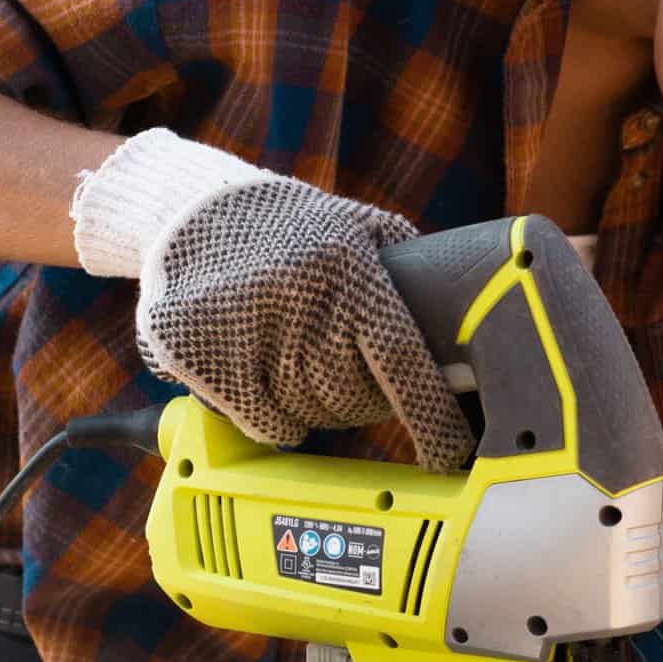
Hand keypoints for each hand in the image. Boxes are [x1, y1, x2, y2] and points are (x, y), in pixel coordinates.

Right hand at [70, 128, 473, 470]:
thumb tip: (467, 325)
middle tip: (355, 376)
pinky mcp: (200, 353)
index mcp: (347, 268)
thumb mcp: (360, 227)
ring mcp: (244, 327)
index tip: (449, 451)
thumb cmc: (295, 229)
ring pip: (309, 416)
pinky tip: (271, 383)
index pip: (400, 357)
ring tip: (306, 363)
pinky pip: (262, 423)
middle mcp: (298, 298)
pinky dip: (276, 419)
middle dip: (366, 402)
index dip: (429, 414)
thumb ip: (410, 266)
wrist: (195, 210)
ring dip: (319, 408)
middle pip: (354, 398)